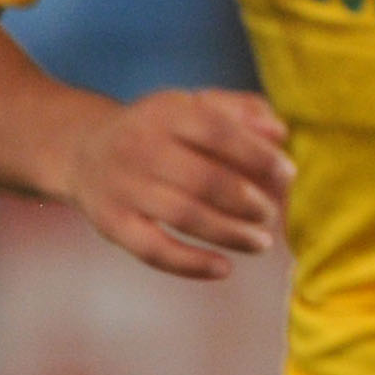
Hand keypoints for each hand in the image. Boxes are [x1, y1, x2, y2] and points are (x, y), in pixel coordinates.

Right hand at [54, 89, 294, 280]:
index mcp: (167, 112)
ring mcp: (122, 187)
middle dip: (248, 201)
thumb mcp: (196, 105)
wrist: (85, 150)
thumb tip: (279, 133)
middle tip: (272, 213)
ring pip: (183, 216)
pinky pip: (153, 250)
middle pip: (204, 179)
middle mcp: (140, 147)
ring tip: (261, 242)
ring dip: (230, 234)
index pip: (218, 131)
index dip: (258, 155)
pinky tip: (224, 268)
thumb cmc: (162, 129)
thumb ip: (243, 111)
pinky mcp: (111, 224)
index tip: (289, 174)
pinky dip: (191, 264)